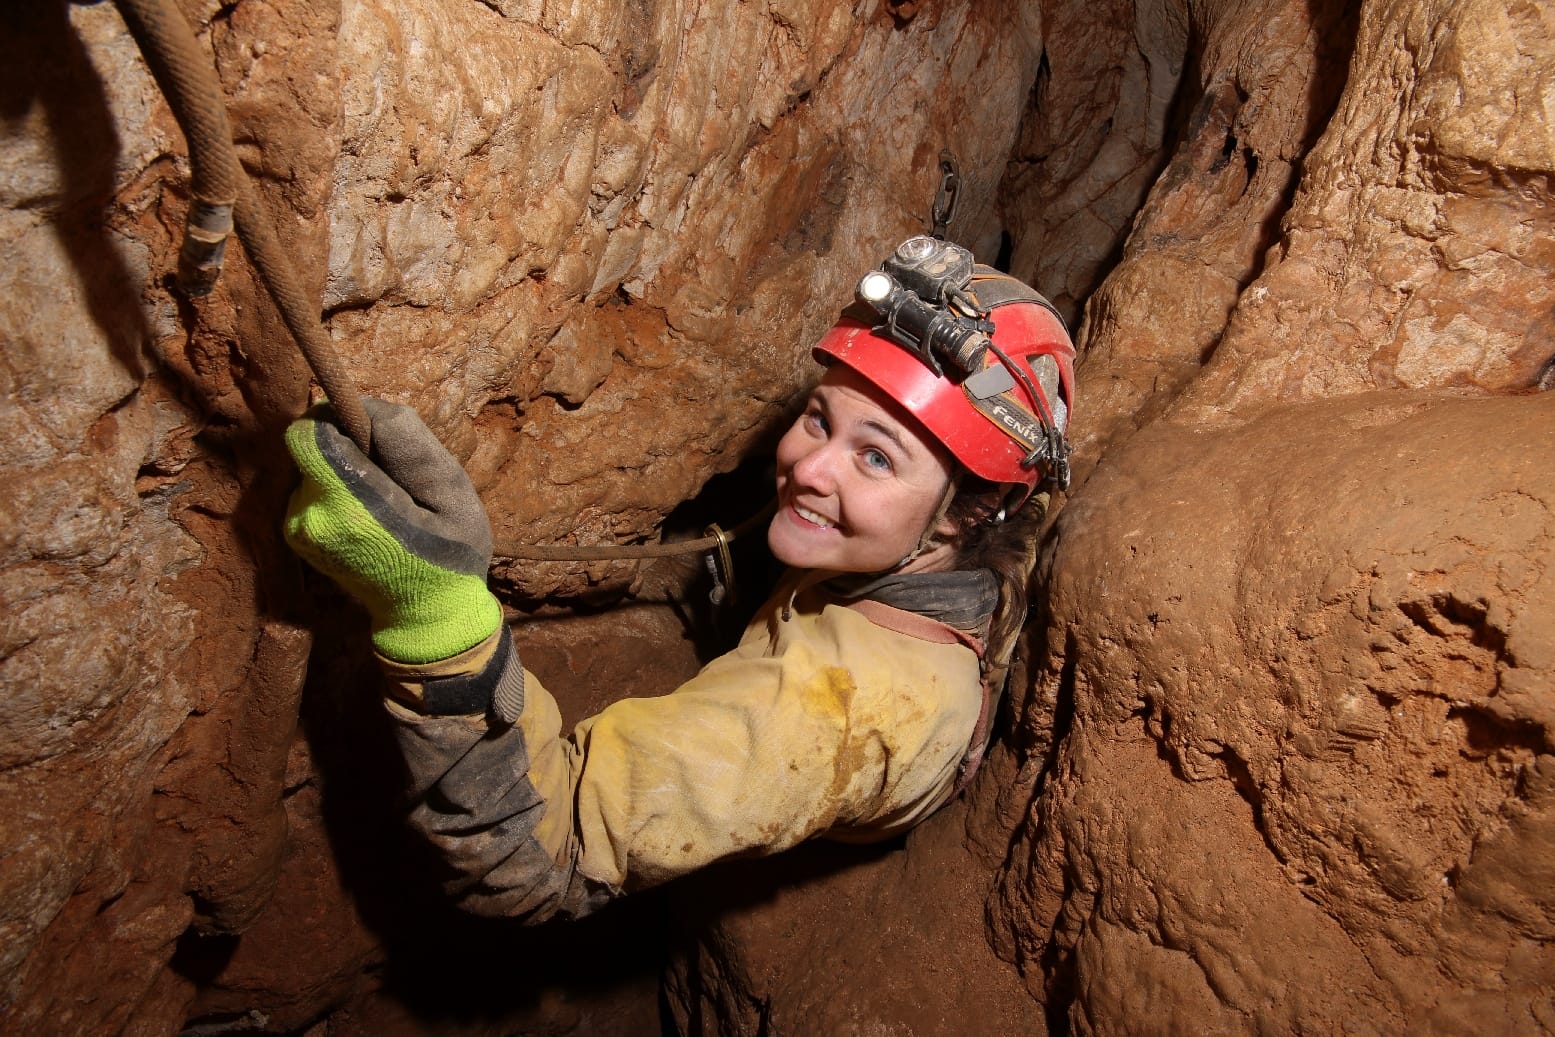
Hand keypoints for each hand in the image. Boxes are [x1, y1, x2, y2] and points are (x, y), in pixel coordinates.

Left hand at [284, 398, 501, 664]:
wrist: (427, 616)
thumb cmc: (452, 554)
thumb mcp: (452, 492)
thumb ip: (409, 445)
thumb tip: (366, 404)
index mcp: (352, 508)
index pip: (312, 434)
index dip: (337, 417)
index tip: (372, 430)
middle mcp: (313, 518)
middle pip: (312, 445)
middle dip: (348, 445)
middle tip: (391, 476)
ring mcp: (298, 530)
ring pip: (311, 464)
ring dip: (343, 468)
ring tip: (384, 500)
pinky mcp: (296, 534)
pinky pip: (310, 487)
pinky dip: (336, 488)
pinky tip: (369, 514)